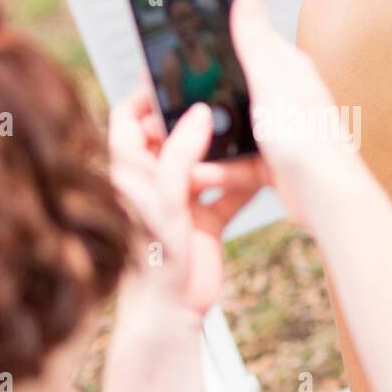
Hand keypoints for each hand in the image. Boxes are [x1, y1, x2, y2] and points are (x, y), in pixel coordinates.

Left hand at [107, 87, 260, 315]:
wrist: (170, 314)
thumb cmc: (152, 261)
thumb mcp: (166, 199)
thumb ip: (180, 153)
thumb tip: (198, 113)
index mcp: (130, 171)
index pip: (127, 119)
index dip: (144, 96)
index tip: (172, 77)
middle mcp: (153, 181)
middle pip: (172, 136)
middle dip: (196, 119)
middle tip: (222, 96)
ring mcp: (180, 200)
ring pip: (204, 162)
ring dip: (226, 151)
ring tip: (248, 130)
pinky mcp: (204, 220)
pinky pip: (228, 192)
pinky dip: (244, 182)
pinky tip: (264, 171)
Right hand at [189, 0, 361, 225]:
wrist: (325, 196)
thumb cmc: (306, 137)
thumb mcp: (270, 78)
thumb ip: (254, 41)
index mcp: (286, 68)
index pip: (246, 45)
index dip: (214, 46)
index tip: (180, 51)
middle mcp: (284, 97)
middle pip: (231, 90)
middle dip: (202, 98)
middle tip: (167, 103)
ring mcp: (278, 132)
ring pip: (229, 130)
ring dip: (204, 139)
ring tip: (177, 144)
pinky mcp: (273, 165)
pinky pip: (236, 163)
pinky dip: (218, 169)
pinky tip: (198, 174)